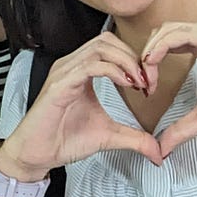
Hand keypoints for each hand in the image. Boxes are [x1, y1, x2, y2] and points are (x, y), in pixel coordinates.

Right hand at [0, 32, 163, 176]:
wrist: (37, 154)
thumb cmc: (63, 139)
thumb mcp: (108, 136)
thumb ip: (134, 138)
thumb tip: (158, 152)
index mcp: (80, 71)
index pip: (110, 48)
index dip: (134, 60)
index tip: (149, 83)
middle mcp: (70, 66)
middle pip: (107, 41)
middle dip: (133, 57)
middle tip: (148, 81)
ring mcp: (64, 73)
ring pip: (100, 47)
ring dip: (126, 62)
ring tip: (139, 82)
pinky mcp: (59, 85)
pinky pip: (89, 66)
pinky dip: (112, 71)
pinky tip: (125, 84)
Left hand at [143, 20, 196, 155]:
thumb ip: (182, 129)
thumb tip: (160, 149)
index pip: (165, 40)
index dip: (147, 59)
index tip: (141, 86)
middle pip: (163, 30)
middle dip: (145, 53)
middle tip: (139, 82)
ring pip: (171, 29)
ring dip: (151, 50)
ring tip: (144, 75)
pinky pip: (186, 35)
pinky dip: (164, 46)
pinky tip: (153, 62)